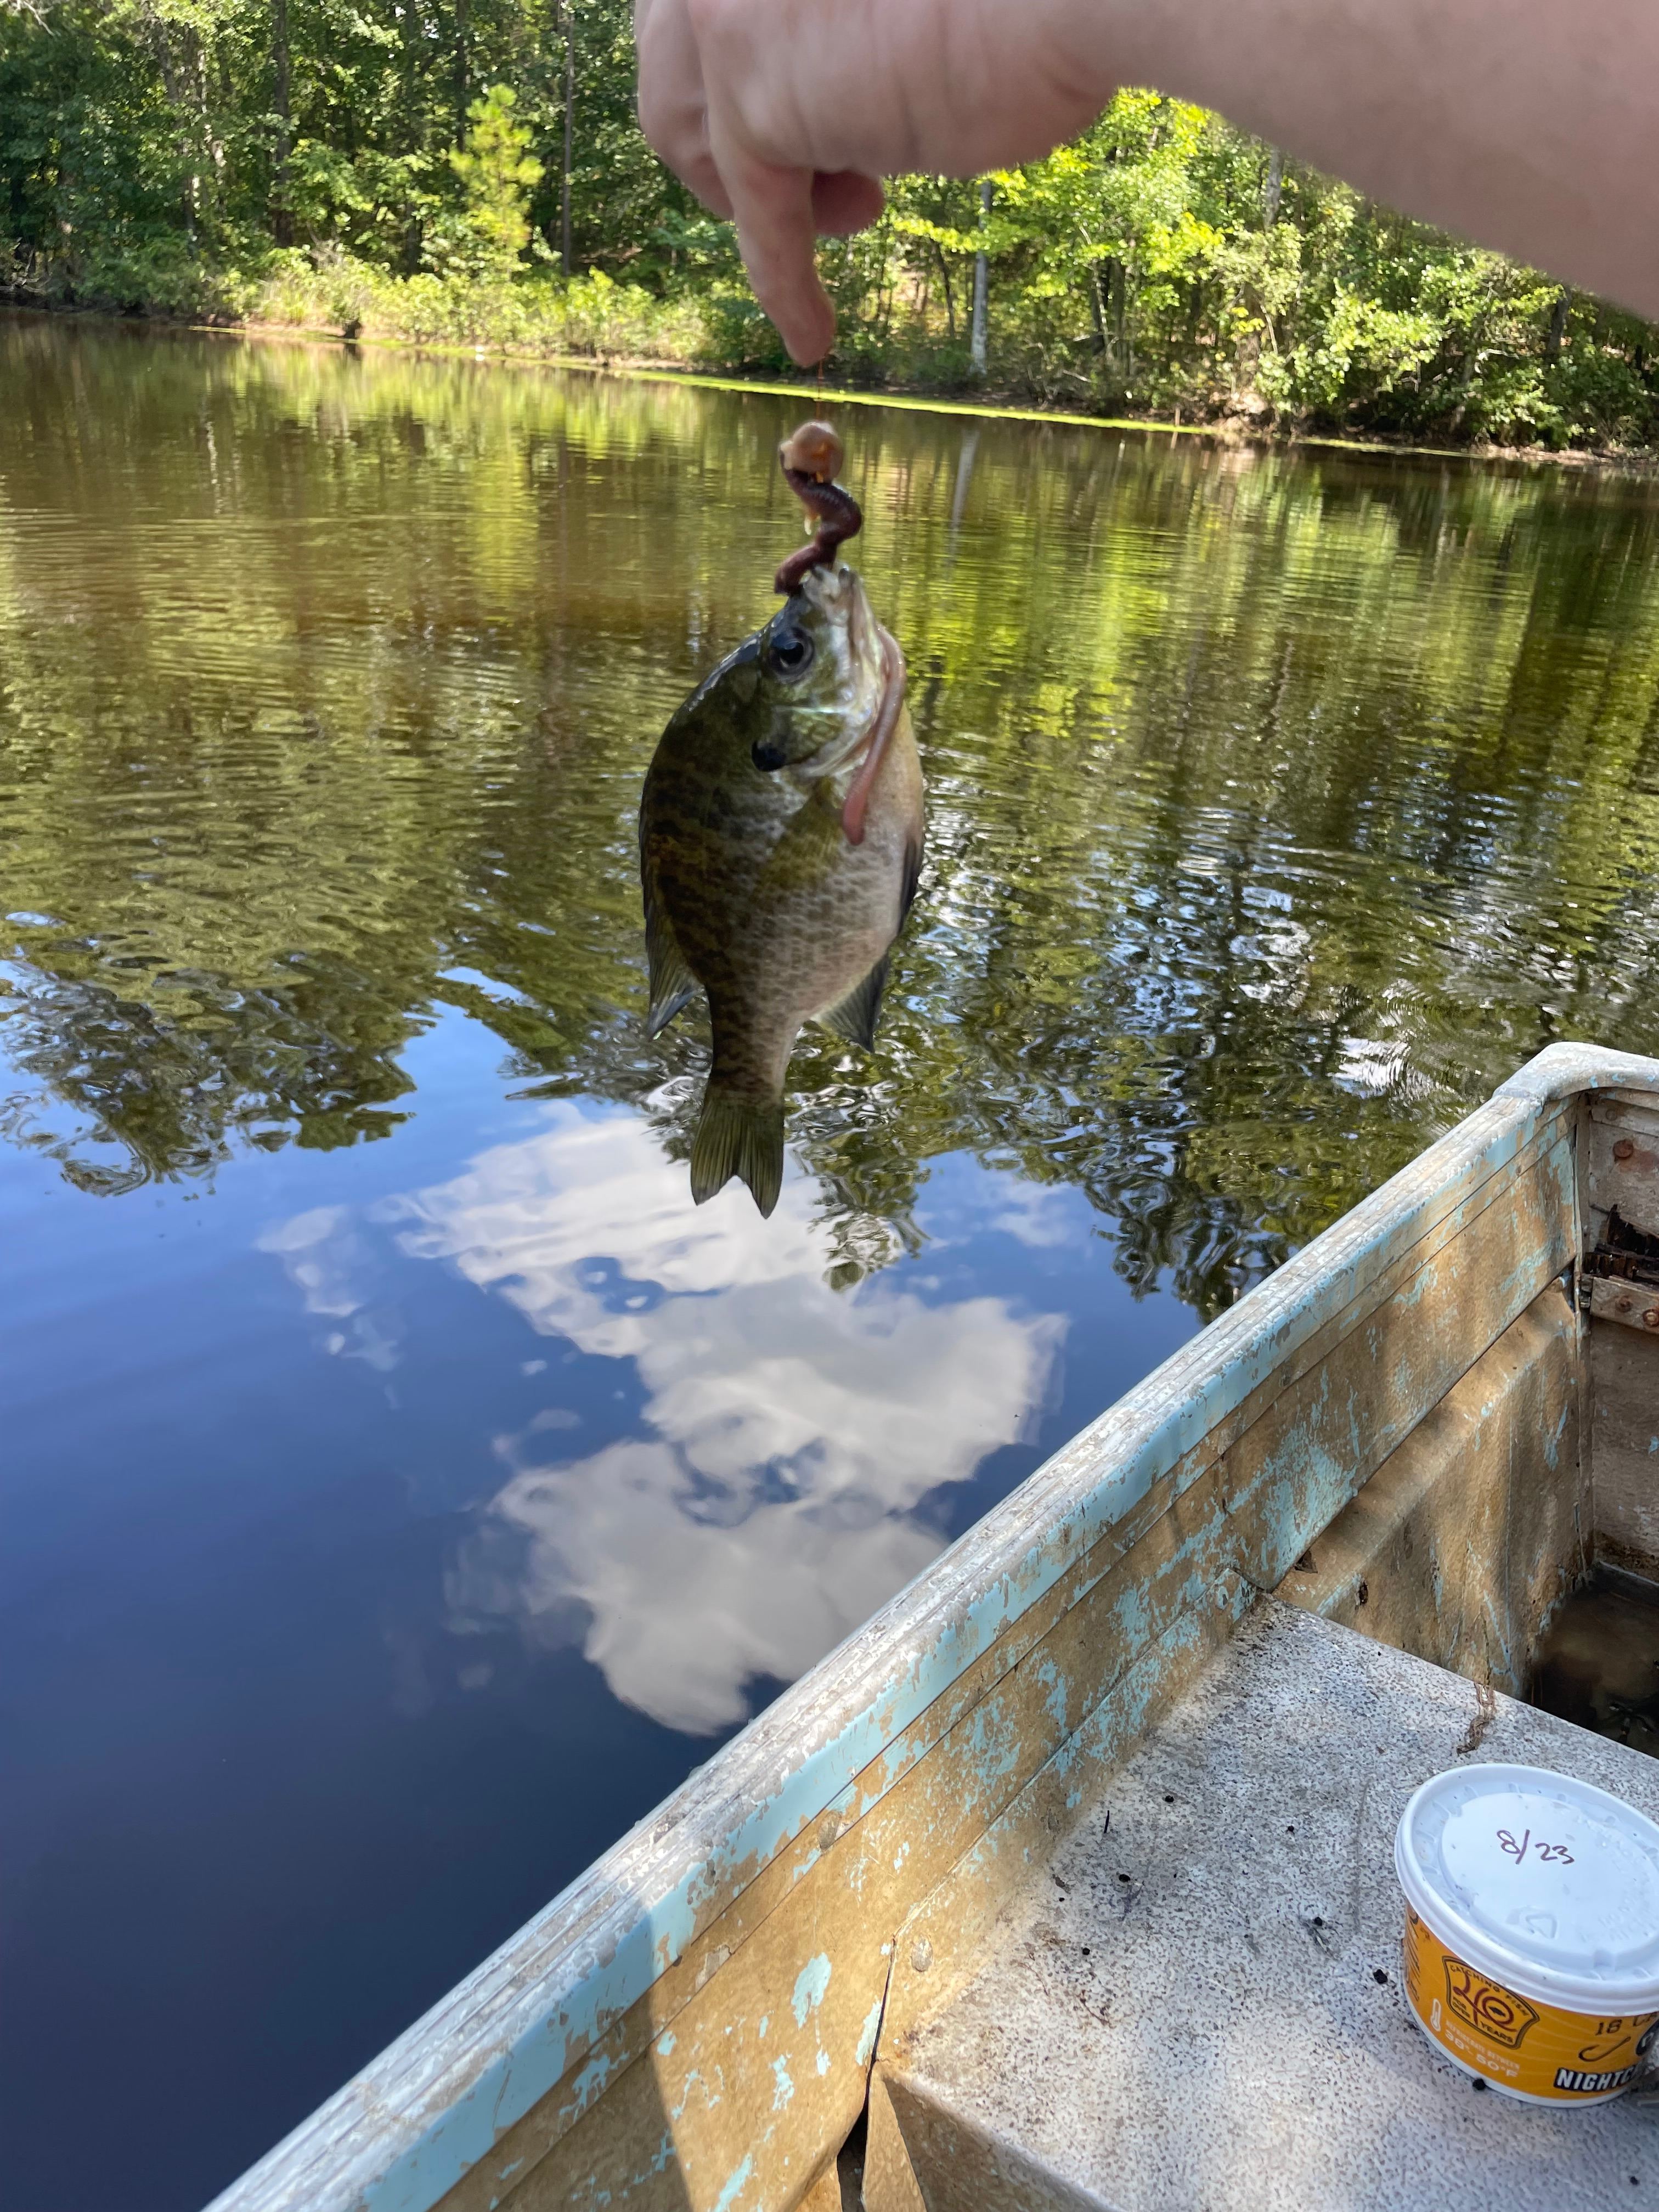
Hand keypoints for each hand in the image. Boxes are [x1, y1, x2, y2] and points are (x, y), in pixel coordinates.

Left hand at [634, 0, 1112, 361]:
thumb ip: (847, 16)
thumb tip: (835, 77)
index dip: (745, 56)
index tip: (811, 103)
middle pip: (670, 50)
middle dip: (735, 118)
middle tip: (831, 166)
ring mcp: (729, 12)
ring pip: (682, 127)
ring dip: (754, 185)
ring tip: (856, 212)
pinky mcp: (755, 104)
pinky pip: (754, 216)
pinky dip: (783, 283)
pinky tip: (811, 335)